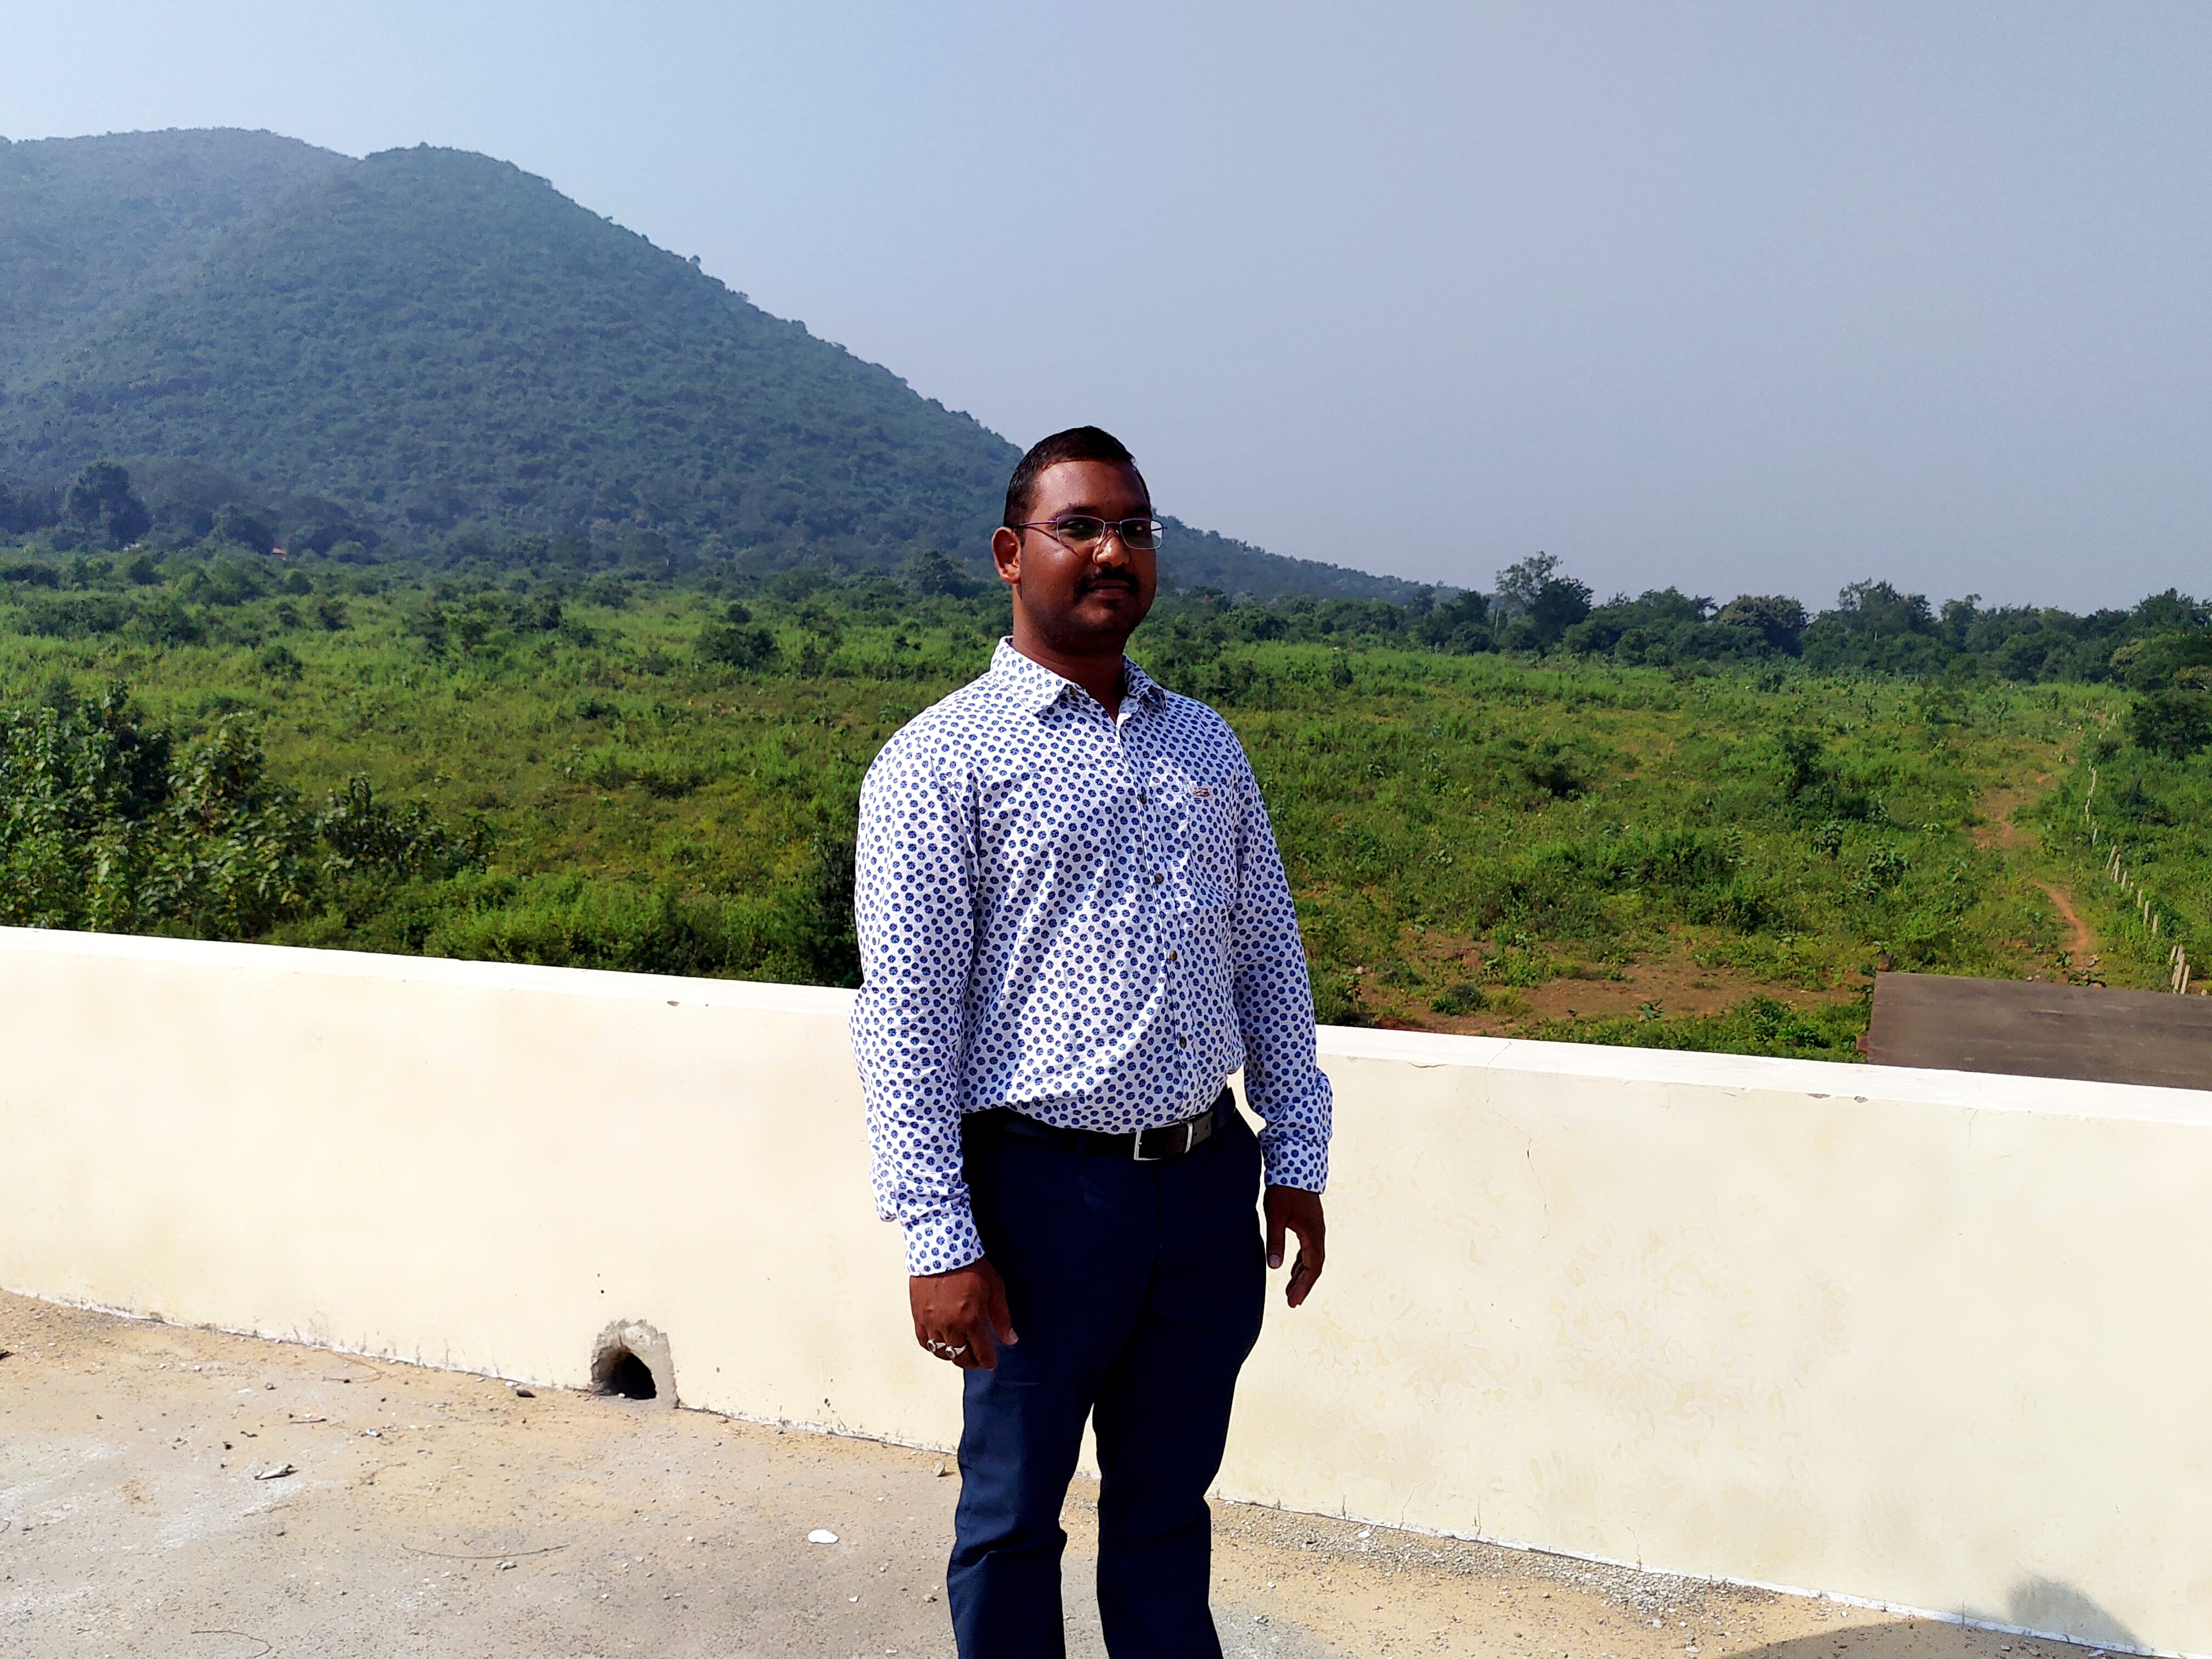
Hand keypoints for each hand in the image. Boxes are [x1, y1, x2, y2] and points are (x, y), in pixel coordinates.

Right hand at [909, 1257, 1017, 1369]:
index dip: (988, 1361)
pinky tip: (942, 1342)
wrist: (942, 1248)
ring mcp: (932, 1322)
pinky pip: (924, 1342)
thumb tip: (1011, 1339)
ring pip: (942, 1352)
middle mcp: (950, 1325)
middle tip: (977, 1357)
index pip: (981, 1353)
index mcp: (971, 1319)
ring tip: (960, 1349)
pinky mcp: (918, 1316)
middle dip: (972, 1361)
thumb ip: (1002, 1318)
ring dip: (953, 1355)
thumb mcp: (995, 1289)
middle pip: (961, 1357)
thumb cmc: (971, 1265)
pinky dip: (933, 1346)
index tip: (990, 1361)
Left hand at [1264, 1185, 1325, 1307]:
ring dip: (1302, 1275)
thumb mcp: (1276, 1215)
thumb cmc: (1284, 1189)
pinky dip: (1300, 1262)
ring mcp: (1314, 1228)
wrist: (1295, 1165)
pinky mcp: (1309, 1223)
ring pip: (1311, 1258)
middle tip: (1292, 1302)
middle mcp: (1318, 1233)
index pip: (1312, 1268)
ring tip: (1291, 1291)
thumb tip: (1274, 1267)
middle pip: (1314, 1266)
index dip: (1304, 1286)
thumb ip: (1276, 1241)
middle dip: (1303, 1285)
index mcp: (1313, 1234)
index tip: (1294, 1302)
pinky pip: (1308, 1249)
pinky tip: (1291, 1269)